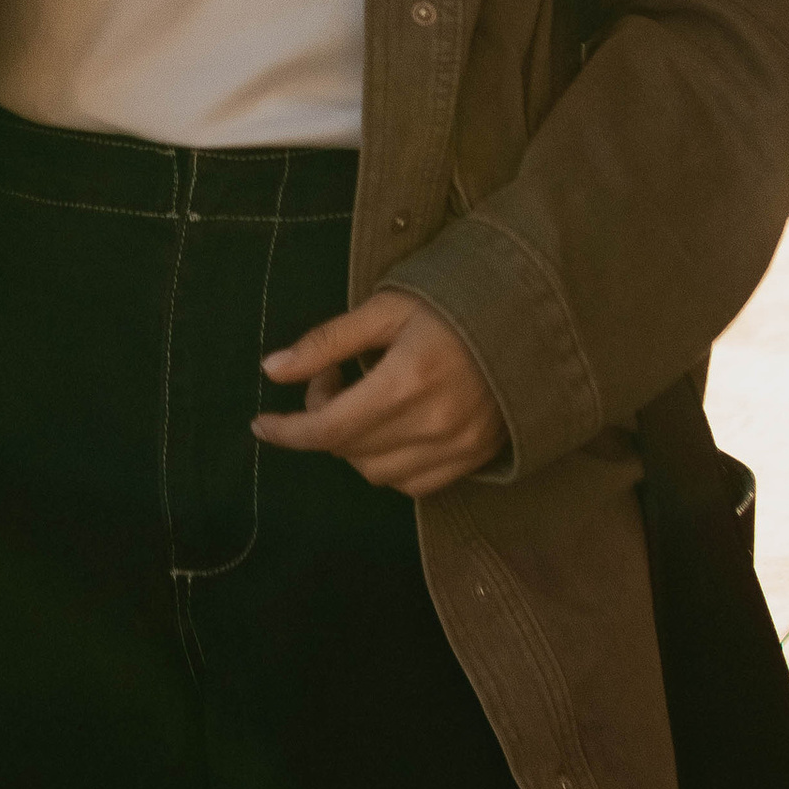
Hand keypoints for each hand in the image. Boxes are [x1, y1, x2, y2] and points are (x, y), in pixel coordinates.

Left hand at [252, 289, 505, 496]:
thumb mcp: (385, 309)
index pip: (328, 428)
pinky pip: (413, 484)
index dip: (288, 431)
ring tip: (364, 402)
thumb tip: (271, 368)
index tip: (261, 424)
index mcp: (406, 380)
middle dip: (322, 420)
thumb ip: (327, 342)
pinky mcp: (475, 458)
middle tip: (333, 379)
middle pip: (348, 451)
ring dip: (353, 445)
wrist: (528, 317)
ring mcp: (458, 446)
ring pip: (376, 473)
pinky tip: (391, 429)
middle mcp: (432, 422)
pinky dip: (389, 464)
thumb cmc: (451, 304)